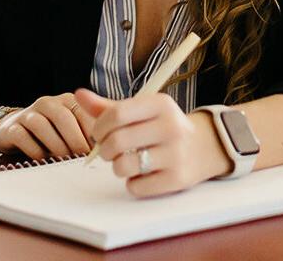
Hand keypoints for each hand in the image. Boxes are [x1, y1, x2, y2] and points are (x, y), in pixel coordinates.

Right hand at [0, 92, 94, 158]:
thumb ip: (88, 132)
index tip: (98, 149)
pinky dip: (34, 150)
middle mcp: (48, 103)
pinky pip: (22, 137)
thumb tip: (106, 147)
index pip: (82, 111)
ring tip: (64, 161)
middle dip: (74, 139)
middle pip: (63, 118)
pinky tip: (43, 159)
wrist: (15, 131)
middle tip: (81, 158)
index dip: (91, 131)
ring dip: (54, 145)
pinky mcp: (12, 127)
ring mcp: (28, 114)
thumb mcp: (72, 128)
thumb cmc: (52, 132)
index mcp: (67, 101)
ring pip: (41, 125)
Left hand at [75, 89, 230, 196]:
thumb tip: (79, 95)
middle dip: (105, 149)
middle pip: (117, 141)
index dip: (100, 126)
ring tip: (126, 162)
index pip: (117, 113)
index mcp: (161, 104)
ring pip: (124, 166)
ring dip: (118, 167)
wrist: (204, 147)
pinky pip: (136, 186)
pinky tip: (143, 174)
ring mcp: (176, 153)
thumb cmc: (163, 127)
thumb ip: (109, 107)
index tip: (99, 133)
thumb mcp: (141, 111)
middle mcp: (171, 126)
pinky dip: (133, 183)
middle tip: (110, 150)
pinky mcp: (177, 179)